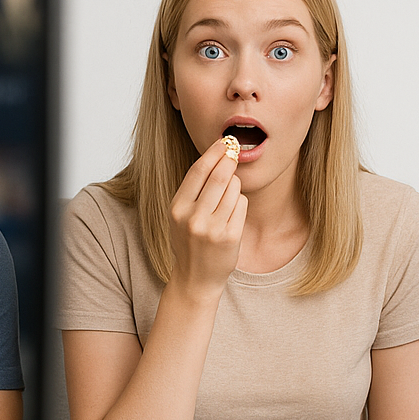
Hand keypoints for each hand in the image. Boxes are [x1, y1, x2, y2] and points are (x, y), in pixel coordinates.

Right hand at [168, 138, 246, 296]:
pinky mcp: (230, 237)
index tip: (224, 141)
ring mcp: (212, 228)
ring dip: (235, 184)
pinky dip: (239, 202)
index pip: (197, 171)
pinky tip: (232, 212)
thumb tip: (216, 156)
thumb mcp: (180, 215)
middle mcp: (193, 218)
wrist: (195, 278)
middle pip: (219, 176)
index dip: (213, 152)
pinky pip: (241, 205)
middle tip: (235, 151)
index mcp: (177, 208)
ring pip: (233, 189)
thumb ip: (193, 190)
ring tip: (227, 194)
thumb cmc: (189, 241)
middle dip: (229, 160)